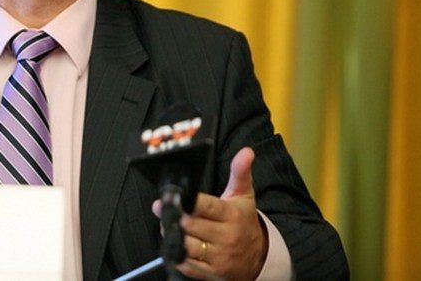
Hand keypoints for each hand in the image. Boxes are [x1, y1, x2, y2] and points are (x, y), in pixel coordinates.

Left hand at [152, 147, 266, 279]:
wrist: (259, 256)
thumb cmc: (244, 221)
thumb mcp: (244, 195)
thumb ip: (240, 172)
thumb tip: (246, 151)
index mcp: (231, 215)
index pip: (206, 206)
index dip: (187, 201)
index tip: (171, 196)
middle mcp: (225, 237)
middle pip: (191, 225)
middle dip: (172, 216)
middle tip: (161, 207)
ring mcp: (218, 257)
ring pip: (186, 246)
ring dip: (172, 235)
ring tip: (166, 225)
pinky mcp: (211, 273)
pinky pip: (187, 265)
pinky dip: (176, 255)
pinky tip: (173, 244)